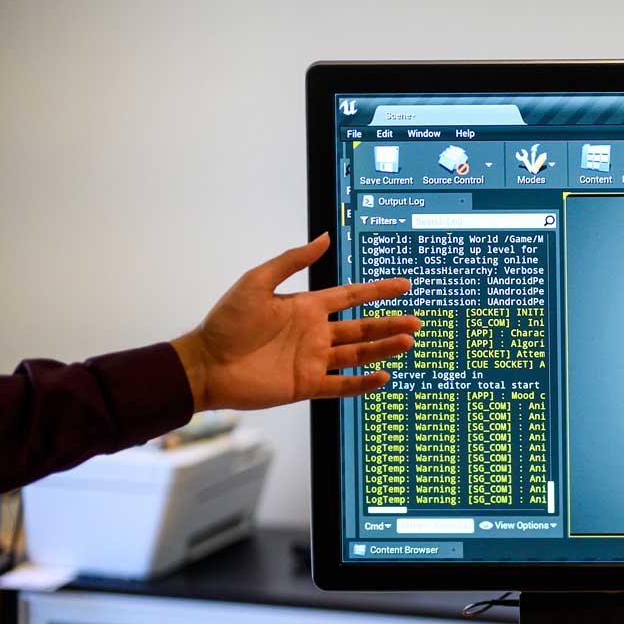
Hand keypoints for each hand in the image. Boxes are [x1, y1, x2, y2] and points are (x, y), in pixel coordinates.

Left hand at [170, 234, 418, 411]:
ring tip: (408, 342)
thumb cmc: (227, 322)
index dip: (377, 291)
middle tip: (416, 321)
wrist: (207, 364)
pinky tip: (383, 376)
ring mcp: (313, 360)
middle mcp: (314, 334)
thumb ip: (291, 261)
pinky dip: (363, 383)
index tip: (403, 286)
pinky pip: (342, 384)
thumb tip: (324, 239)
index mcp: (305, 308)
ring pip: (358, 354)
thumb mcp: (257, 282)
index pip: (350, 297)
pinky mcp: (307, 385)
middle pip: (361, 327)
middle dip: (389, 323)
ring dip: (383, 348)